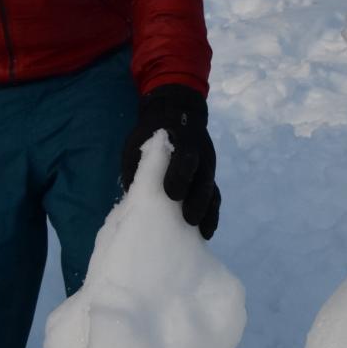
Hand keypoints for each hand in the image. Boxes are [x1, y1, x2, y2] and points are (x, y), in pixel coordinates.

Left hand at [122, 85, 219, 239]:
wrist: (176, 114)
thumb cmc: (151, 133)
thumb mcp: (141, 143)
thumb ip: (140, 166)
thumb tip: (132, 198)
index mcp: (182, 142)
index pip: (187, 159)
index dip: (181, 176)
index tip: (172, 194)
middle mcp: (200, 156)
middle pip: (205, 180)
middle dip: (198, 201)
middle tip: (189, 220)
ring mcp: (207, 169)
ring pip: (212, 191)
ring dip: (208, 213)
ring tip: (203, 234)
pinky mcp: (209, 180)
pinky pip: (214, 198)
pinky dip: (211, 215)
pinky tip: (205, 233)